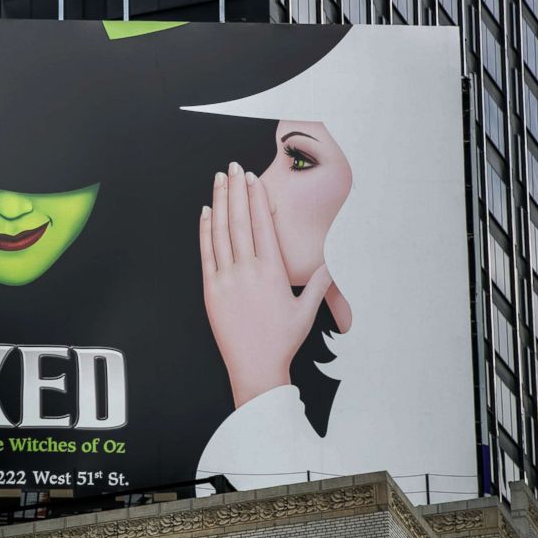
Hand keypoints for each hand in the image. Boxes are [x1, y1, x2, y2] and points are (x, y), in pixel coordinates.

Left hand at [199, 163, 331, 407]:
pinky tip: (206, 213)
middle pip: (239, 221)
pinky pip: (206, 253)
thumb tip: (332, 262)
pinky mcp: (210, 291)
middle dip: (235, 191)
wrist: (255, 369)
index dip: (256, 199)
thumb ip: (319, 284)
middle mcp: (248, 271)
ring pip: (220, 233)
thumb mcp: (306, 311)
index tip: (252, 179)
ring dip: (219, 203)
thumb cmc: (282, 341)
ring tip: (219, 181)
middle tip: (232, 168)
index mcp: (272, 272)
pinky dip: (205, 231)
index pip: (262, 226)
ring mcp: (226, 280)